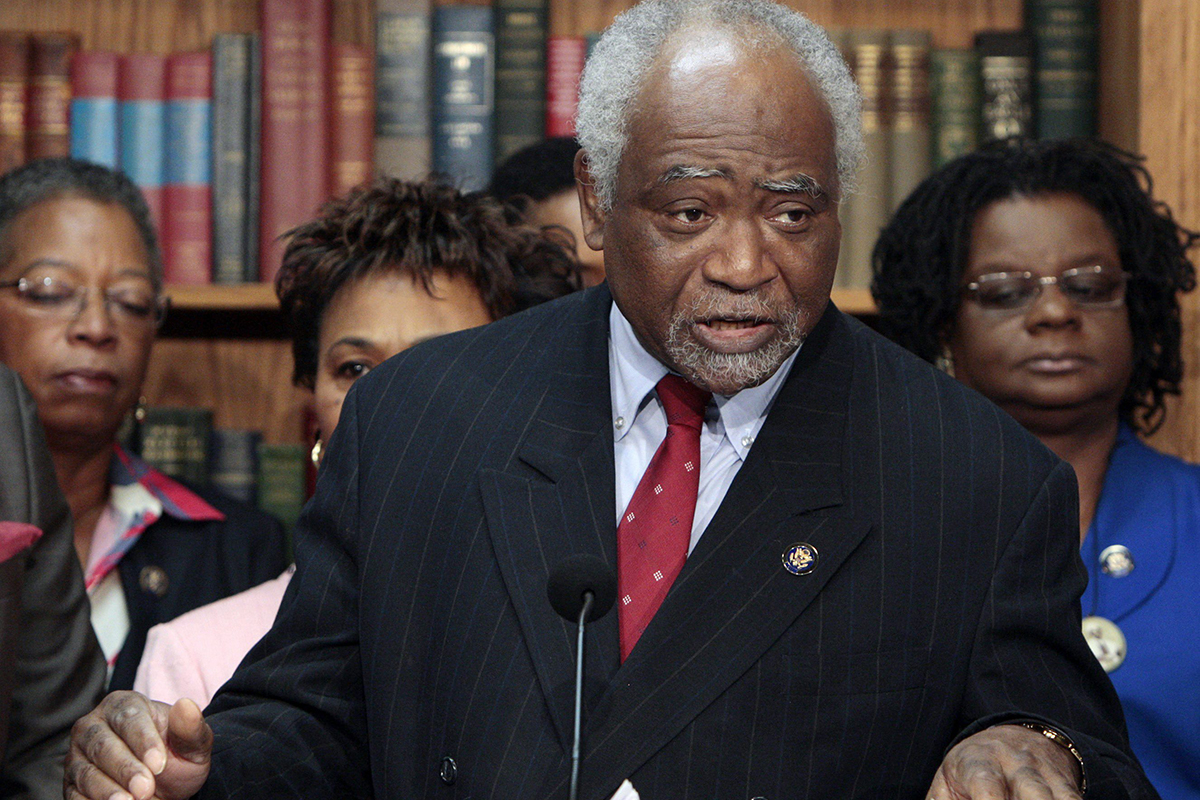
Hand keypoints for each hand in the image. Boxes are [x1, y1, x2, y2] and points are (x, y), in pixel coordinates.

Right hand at [65, 691, 211, 799]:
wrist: (164, 784)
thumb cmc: (177, 756)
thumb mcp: (192, 744)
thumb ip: (190, 728)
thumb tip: (186, 705)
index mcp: (124, 705)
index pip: (129, 719)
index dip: (143, 741)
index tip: (159, 764)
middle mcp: (94, 726)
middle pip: (103, 745)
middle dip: (125, 769)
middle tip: (145, 789)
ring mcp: (79, 755)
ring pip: (86, 772)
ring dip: (106, 790)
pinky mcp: (72, 783)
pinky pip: (74, 794)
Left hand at [928, 724, 1082, 798]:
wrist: (1011, 737)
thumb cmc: (971, 769)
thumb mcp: (947, 782)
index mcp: (979, 761)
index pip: (986, 785)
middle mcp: (1015, 763)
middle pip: (1032, 792)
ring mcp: (1043, 772)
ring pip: (1058, 798)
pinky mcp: (1065, 782)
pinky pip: (1074, 799)